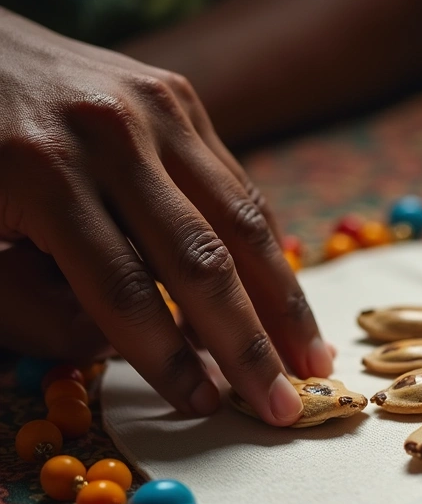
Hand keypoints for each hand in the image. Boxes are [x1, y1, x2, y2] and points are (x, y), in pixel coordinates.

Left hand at [0, 9, 332, 425]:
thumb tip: (121, 346)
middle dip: (248, 343)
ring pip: (240, 217)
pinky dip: (260, 243)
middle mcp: (112, 133)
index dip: (167, 360)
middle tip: (285, 404)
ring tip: (311, 355)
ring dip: (282, 296)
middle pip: (201, 258)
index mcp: (41, 171)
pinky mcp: (178, 95)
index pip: (124, 290)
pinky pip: (232, 181)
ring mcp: (155, 106)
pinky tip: (279, 293)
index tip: (205, 408)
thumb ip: (26, 308)